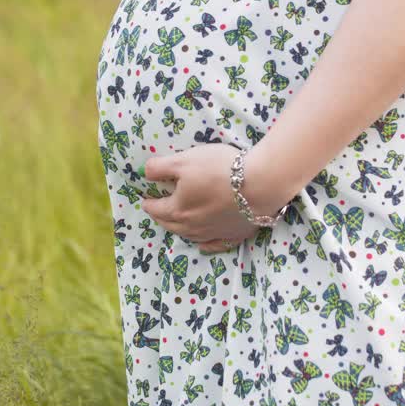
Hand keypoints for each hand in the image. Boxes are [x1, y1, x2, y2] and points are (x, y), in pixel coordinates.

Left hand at [140, 143, 262, 248]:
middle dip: (161, 217)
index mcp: (177, 210)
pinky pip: (214, 244)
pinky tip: (202, 244)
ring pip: (189, 236)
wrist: (260, 184)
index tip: (146, 198)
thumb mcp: (184, 160)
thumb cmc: (219, 169)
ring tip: (176, 222)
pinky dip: (205, 244)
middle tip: (158, 210)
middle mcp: (192, 227)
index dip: (148, 202)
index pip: (155, 209)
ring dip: (179, 229)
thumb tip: (144, 173)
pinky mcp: (233, 236)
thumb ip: (160, 167)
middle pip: (170, 225)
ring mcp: (213, 233)